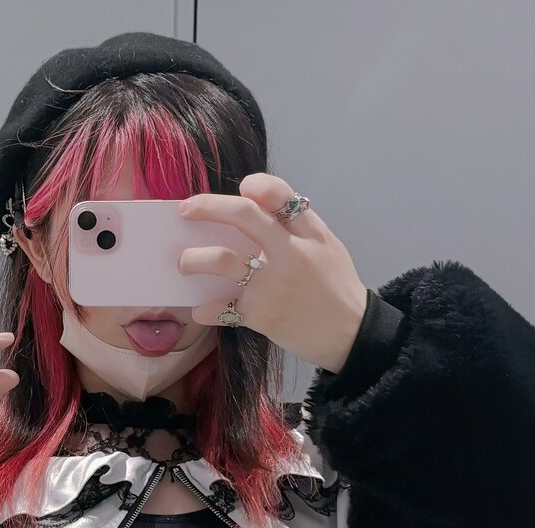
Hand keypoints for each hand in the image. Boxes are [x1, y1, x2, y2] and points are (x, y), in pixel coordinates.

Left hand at [176, 173, 367, 371]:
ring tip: (184, 263)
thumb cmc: (336, 289)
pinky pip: (223, 309)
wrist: (350, 335)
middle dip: (208, 208)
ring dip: (196, 258)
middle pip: (243, 216)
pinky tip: (199, 309)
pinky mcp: (262, 316)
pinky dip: (206, 310)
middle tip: (186, 210)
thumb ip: (298, 226)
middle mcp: (290, 253)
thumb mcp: (328, 247)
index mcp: (308, 233)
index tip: (242, 188)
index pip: (280, 195)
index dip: (256, 185)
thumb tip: (259, 205)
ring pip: (223, 260)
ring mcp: (273, 285)